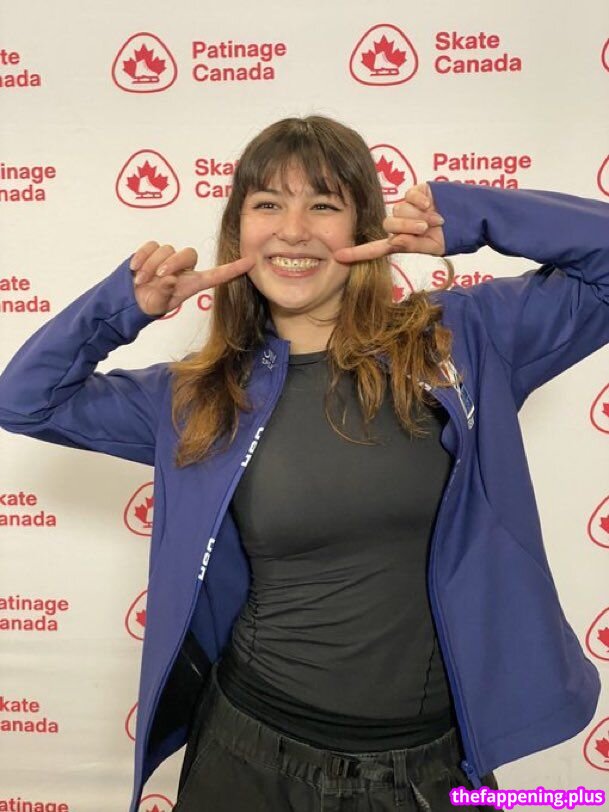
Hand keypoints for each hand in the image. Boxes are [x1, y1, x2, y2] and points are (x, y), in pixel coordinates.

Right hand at [129, 241, 253, 316]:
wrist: (131, 299)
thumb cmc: (151, 303)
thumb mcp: (158, 305)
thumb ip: (164, 294)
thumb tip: (169, 279)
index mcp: (192, 283)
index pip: (217, 275)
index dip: (234, 269)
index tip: (251, 262)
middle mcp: (184, 269)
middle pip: (188, 254)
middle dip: (172, 263)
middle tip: (157, 277)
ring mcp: (168, 258)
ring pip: (166, 249)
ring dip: (151, 265)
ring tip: (141, 281)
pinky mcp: (152, 251)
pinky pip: (150, 246)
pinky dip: (141, 257)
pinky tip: (135, 269)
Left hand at [333, 183, 445, 263]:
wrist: (471, 217)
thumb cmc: (451, 235)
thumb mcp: (432, 247)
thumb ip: (411, 245)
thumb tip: (394, 241)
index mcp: (401, 240)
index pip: (376, 247)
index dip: (357, 253)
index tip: (338, 257)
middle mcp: (401, 223)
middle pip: (389, 224)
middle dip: (408, 227)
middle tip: (427, 228)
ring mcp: (408, 206)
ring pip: (399, 209)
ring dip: (419, 215)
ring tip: (436, 218)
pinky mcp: (416, 191)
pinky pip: (410, 195)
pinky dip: (422, 202)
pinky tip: (432, 204)